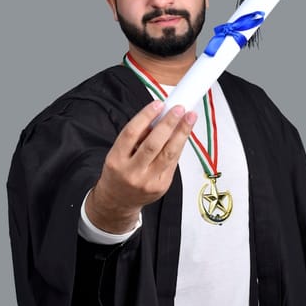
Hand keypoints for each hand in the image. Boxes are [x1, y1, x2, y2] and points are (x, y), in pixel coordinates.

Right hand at [86, 101, 196, 233]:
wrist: (117, 201)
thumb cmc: (119, 172)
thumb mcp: (118, 153)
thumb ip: (136, 137)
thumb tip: (159, 116)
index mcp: (116, 160)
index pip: (131, 134)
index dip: (145, 117)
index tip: (158, 104)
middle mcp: (131, 172)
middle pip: (153, 144)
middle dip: (169, 124)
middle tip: (179, 109)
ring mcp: (148, 182)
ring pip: (168, 154)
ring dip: (181, 133)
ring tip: (189, 118)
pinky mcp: (161, 187)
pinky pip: (173, 163)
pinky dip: (179, 146)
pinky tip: (184, 134)